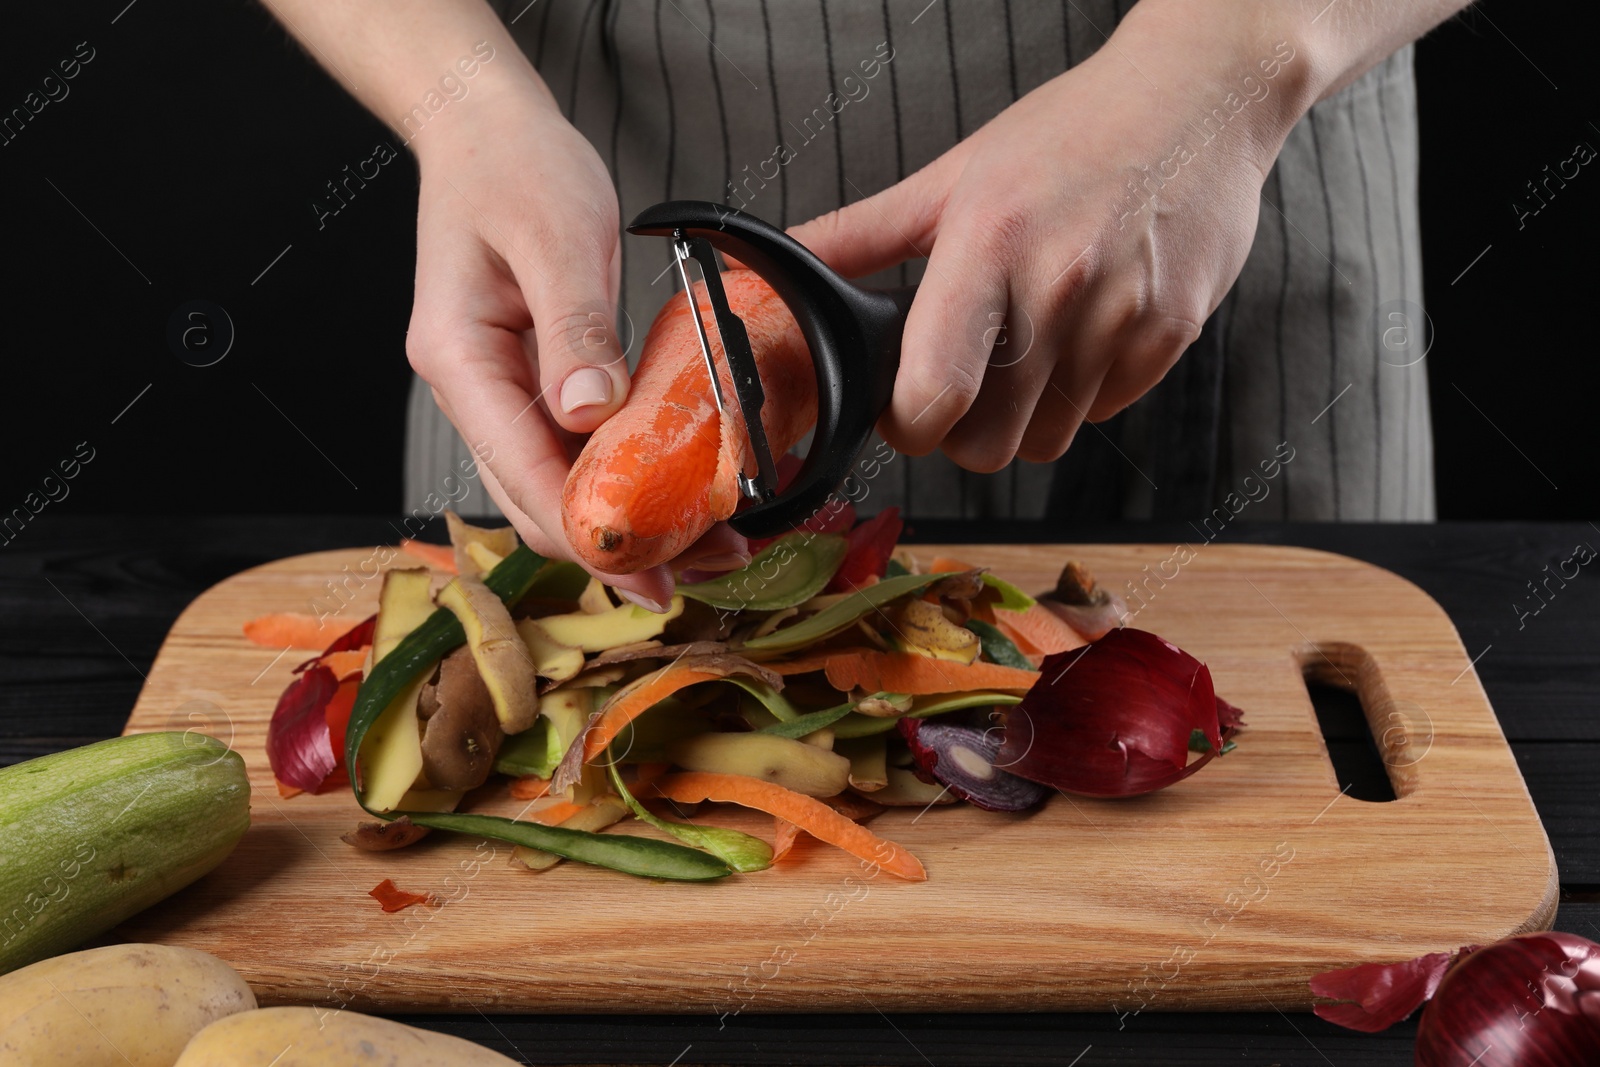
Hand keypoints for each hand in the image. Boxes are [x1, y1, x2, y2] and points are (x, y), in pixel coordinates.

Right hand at [405, 82, 745, 606]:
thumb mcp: (557, 234)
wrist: (484, 130)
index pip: (522, 473)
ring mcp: (495, 389)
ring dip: (618, 521)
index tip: (651, 572)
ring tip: (697, 546)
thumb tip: (589, 414)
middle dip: (611, 545)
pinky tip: (664, 493)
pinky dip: (616, 479)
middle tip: (696, 573)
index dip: (589, 533)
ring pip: (552, 484)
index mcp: (460, 357)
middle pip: (534, 498)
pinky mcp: (528, 381)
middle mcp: (470, 387)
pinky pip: (567, 451)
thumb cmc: (514, 167)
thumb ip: (573, 325)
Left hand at [789, 0, 1314, 471]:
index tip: (904, 409)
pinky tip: (1080, 332)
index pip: (936, 395)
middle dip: (963, 434)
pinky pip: (1106, 411)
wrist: (1200, 98)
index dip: (908, 425)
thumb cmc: (1073, 131)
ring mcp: (1123, 319)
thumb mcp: (952, 175)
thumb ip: (861, 235)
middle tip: (961, 388)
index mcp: (988, 247)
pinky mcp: (1172, 336)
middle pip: (990, 446)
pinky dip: (1082, 392)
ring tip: (1026, 349)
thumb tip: (781, 262)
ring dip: (1024, 416)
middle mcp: (1059, 289)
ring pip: (1049, 440)